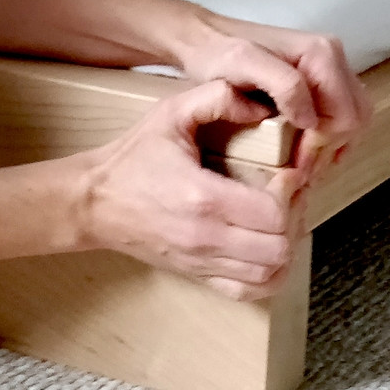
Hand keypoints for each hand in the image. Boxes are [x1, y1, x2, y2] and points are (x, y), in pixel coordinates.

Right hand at [74, 81, 308, 299]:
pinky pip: (250, 292)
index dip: (293, 191)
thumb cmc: (132, 158)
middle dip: (296, 216)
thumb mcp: (169, 113)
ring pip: (271, 274)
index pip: (274, 213)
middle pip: (280, 247)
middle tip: (290, 192)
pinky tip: (267, 248)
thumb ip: (216, 97)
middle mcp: (205, 238)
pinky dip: (270, 275)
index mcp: (202, 198)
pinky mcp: (198, 275)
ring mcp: (202, 262)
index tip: (287, 170)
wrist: (93, 203)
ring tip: (280, 217)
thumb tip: (261, 106)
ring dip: (286, 245)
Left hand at [170, 12, 372, 179]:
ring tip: (302, 166)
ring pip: (352, 120)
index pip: (345, 116)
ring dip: (332, 147)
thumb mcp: (244, 64)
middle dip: (330, 149)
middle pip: (355, 119)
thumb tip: (312, 120)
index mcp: (321, 54)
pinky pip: (340, 115)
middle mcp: (333, 57)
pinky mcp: (321, 80)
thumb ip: (284, 86)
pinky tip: (306, 151)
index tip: (295, 167)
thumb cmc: (219, 54)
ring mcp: (330, 69)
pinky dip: (329, 138)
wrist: (205, 40)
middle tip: (299, 171)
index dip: (322, 147)